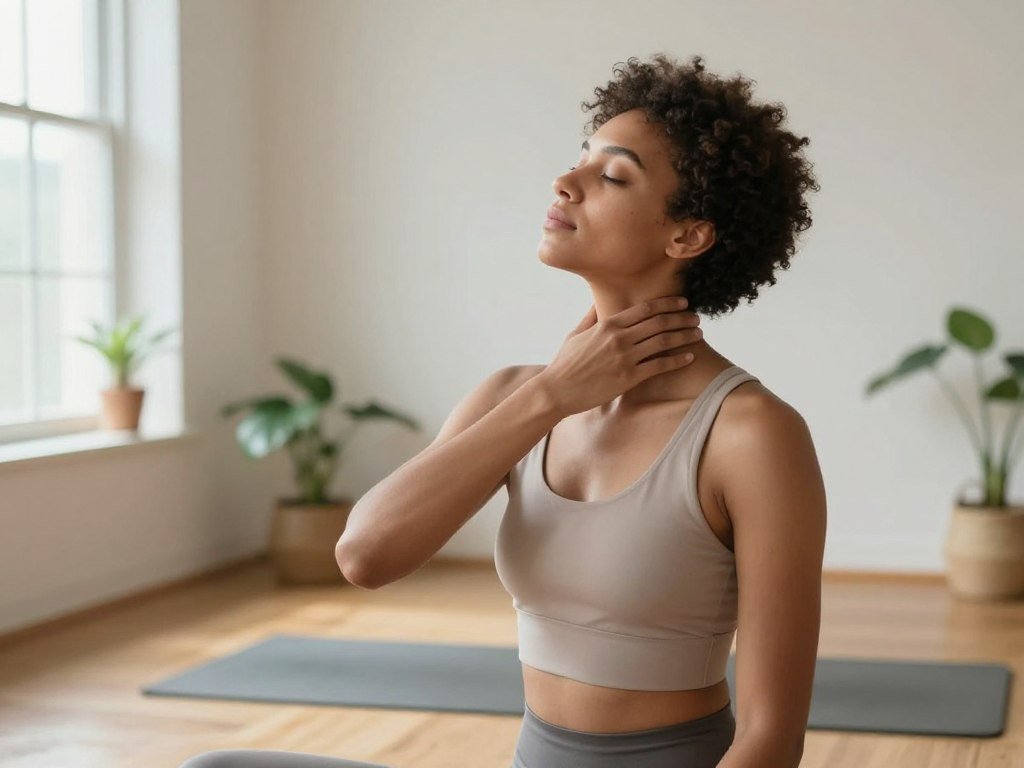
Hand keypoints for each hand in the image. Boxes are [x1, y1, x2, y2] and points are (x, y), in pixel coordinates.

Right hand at [538, 296, 701, 416]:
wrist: (557, 390)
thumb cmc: (565, 363)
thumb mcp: (576, 334)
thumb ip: (591, 317)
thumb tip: (599, 303)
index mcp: (608, 324)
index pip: (645, 309)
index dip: (667, 303)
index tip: (682, 302)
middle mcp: (619, 338)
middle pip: (659, 322)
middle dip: (681, 318)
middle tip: (696, 318)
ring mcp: (624, 358)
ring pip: (662, 341)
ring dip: (683, 336)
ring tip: (698, 334)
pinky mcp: (628, 378)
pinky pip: (659, 366)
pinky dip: (677, 360)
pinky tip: (689, 357)